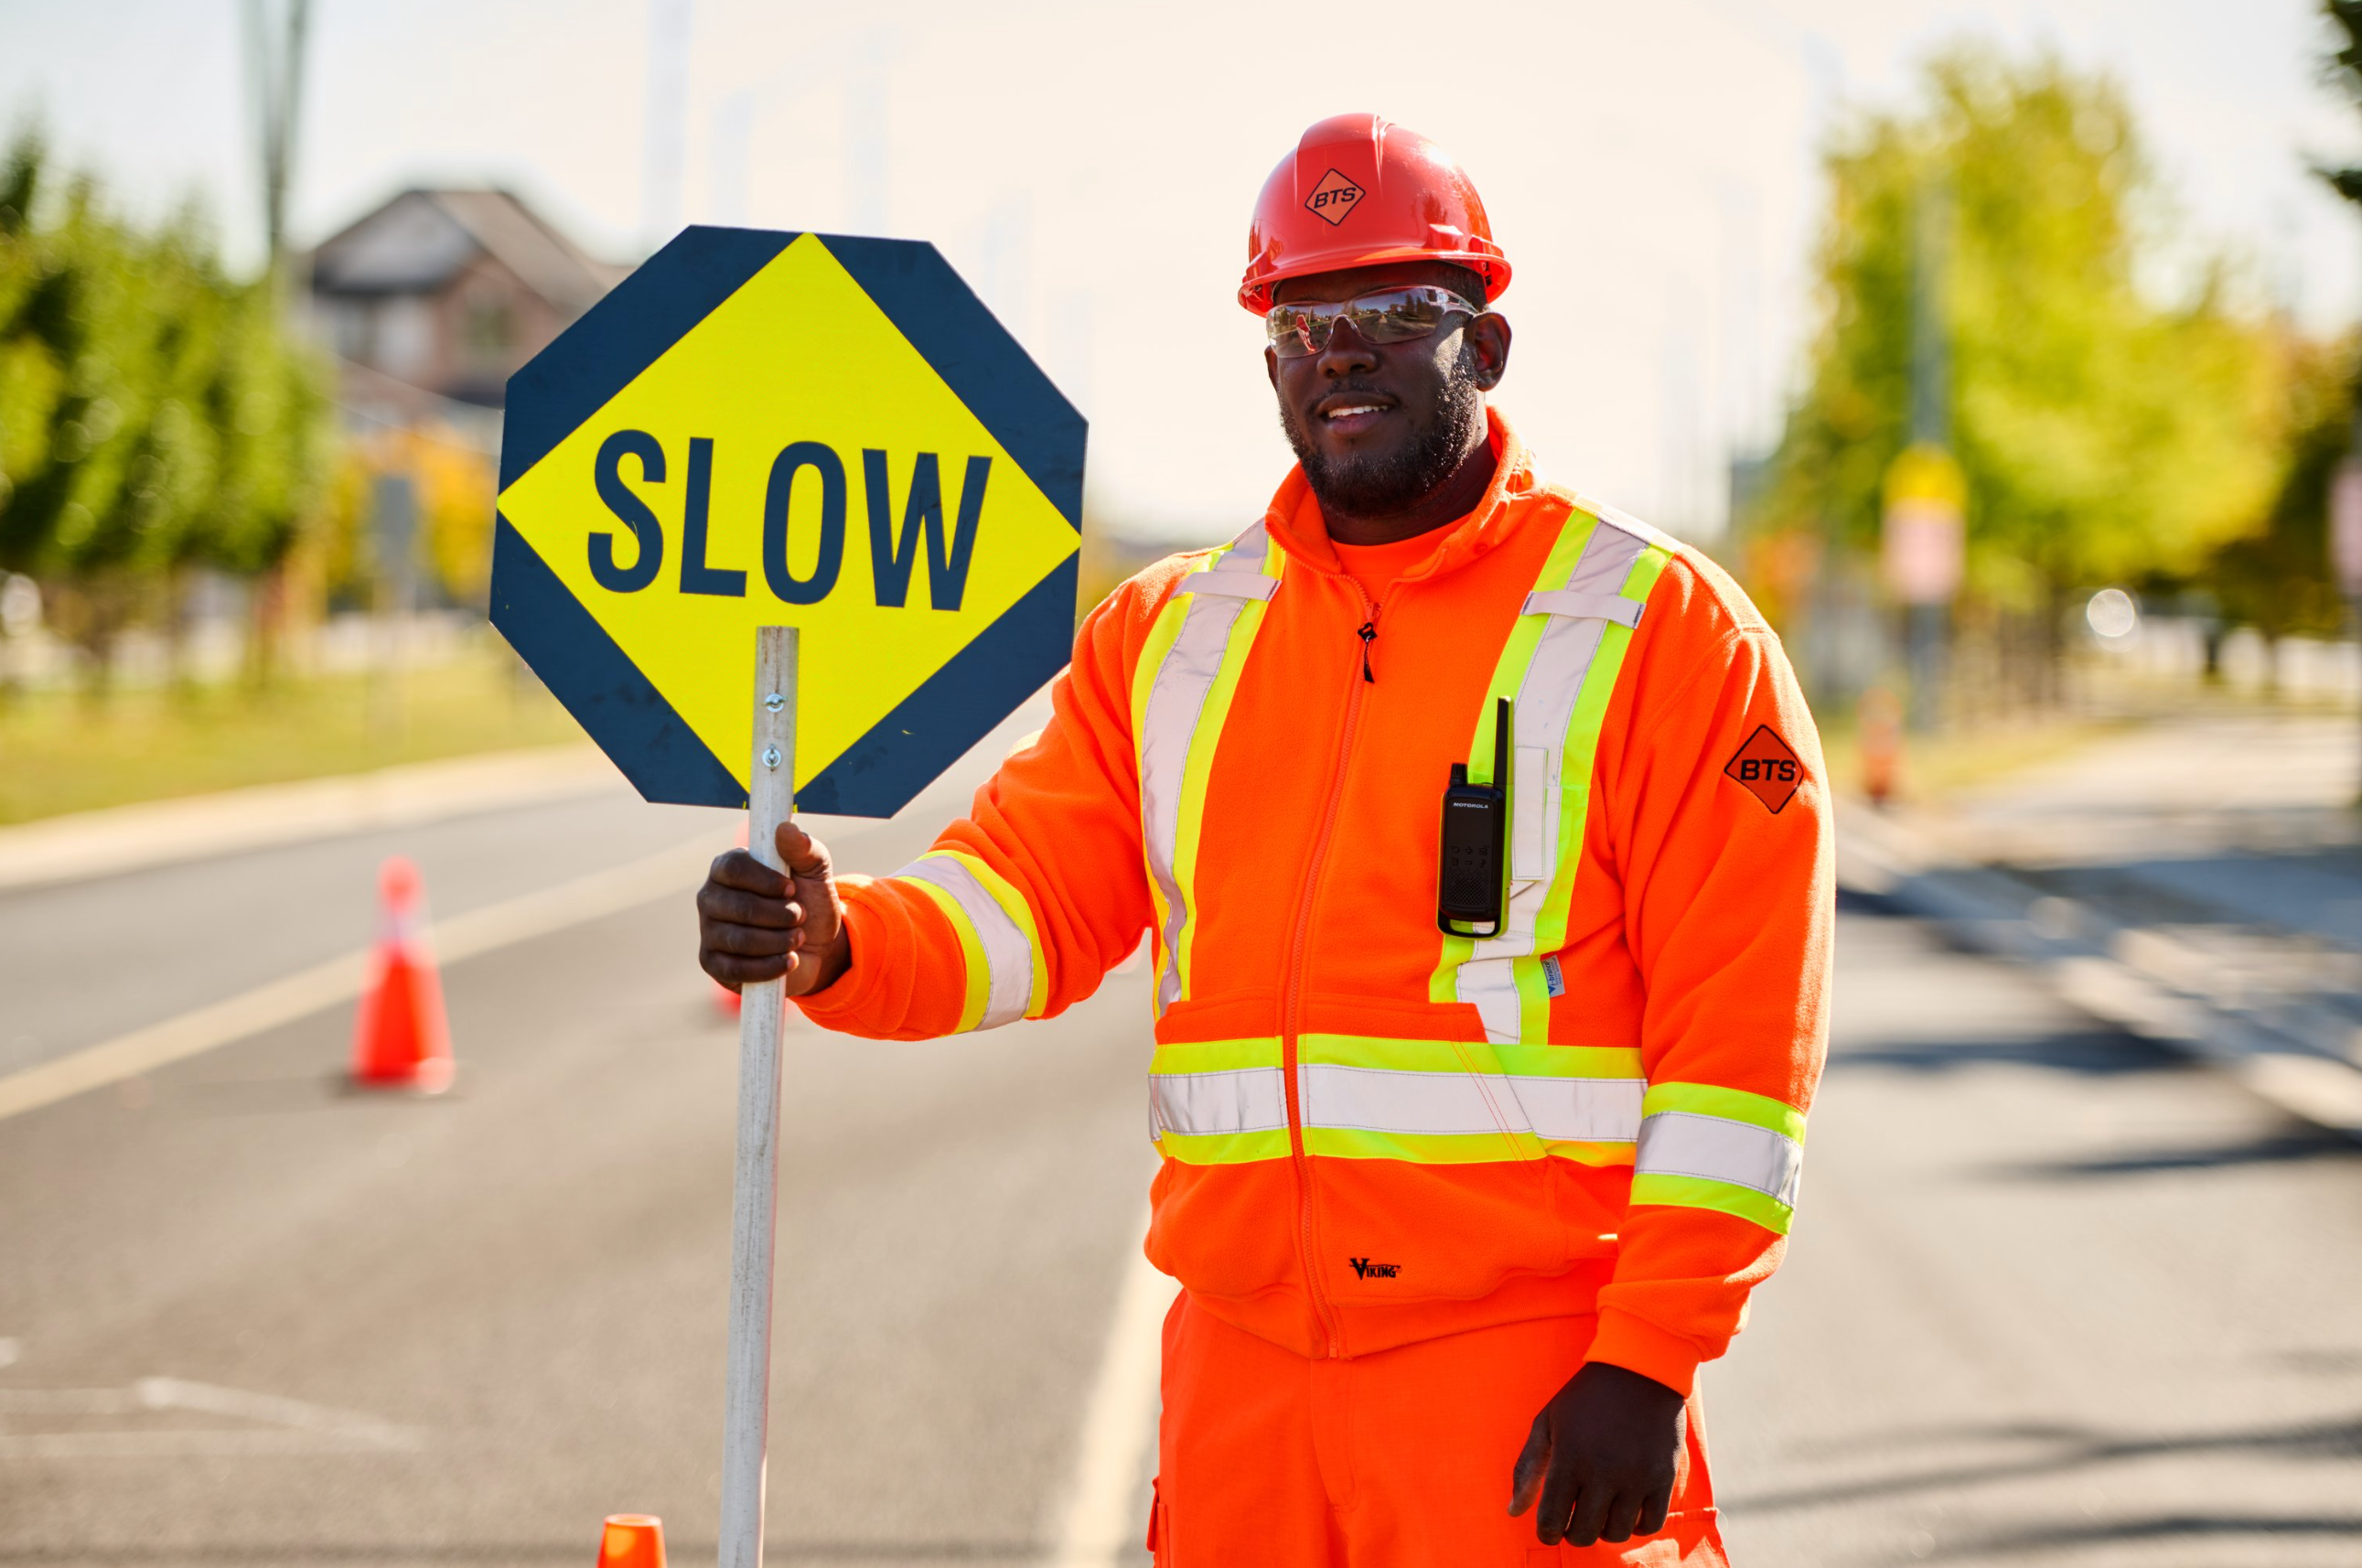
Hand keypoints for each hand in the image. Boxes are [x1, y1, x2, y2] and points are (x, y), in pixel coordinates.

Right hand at [696, 820, 849, 997]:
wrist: (816, 947)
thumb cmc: (809, 902)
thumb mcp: (816, 872)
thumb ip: (804, 849)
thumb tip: (786, 828)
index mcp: (728, 868)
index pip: (732, 869)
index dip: (764, 881)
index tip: (791, 890)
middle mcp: (711, 897)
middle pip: (737, 907)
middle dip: (778, 916)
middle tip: (800, 917)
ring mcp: (709, 931)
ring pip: (738, 940)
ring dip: (778, 941)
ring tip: (798, 938)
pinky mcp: (712, 963)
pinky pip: (735, 969)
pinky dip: (768, 966)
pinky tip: (788, 960)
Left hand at [1507, 1362, 1685, 1546]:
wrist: (1639, 1370)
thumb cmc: (1585, 1398)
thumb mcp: (1547, 1423)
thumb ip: (1528, 1469)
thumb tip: (1512, 1512)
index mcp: (1569, 1459)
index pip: (1552, 1521)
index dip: (1547, 1532)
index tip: (1550, 1527)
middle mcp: (1603, 1473)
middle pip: (1584, 1534)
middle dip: (1574, 1533)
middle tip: (1574, 1518)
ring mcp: (1636, 1477)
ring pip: (1617, 1533)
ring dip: (1605, 1529)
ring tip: (1600, 1510)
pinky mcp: (1664, 1478)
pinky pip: (1651, 1525)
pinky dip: (1637, 1525)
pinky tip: (1626, 1508)